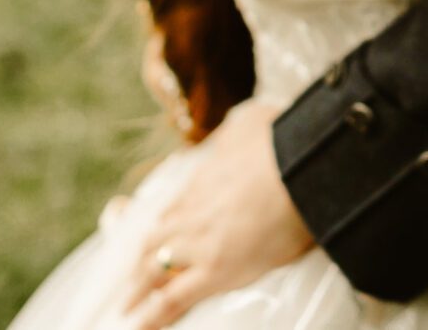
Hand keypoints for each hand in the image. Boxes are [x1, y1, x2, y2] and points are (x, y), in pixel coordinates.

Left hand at [123, 101, 313, 329]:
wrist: (299, 169)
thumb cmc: (284, 143)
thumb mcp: (255, 122)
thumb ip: (245, 125)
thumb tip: (249, 118)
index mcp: (203, 180)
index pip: (172, 207)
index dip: (159, 222)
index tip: (146, 229)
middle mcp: (193, 212)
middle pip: (155, 238)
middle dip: (139, 258)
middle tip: (130, 276)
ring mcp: (199, 242)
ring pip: (154, 267)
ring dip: (139, 287)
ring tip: (128, 304)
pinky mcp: (213, 271)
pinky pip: (173, 299)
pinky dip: (153, 316)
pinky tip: (139, 325)